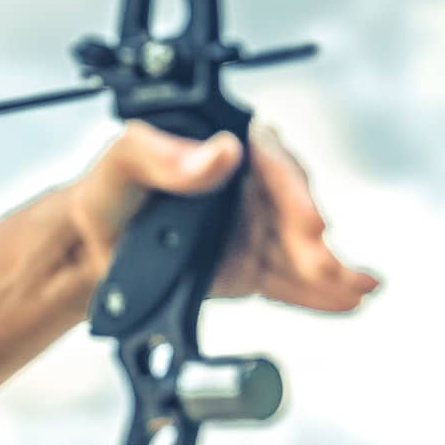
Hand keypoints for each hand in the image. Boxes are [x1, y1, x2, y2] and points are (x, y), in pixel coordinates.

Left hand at [68, 119, 380, 311]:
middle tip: (321, 265)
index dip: (294, 191)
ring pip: (299, 247)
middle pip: (293, 207)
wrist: (91, 248)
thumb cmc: (107, 192)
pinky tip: (348, 299)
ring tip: (353, 288)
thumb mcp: (123, 162)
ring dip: (329, 269)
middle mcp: (248, 183)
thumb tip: (220, 153)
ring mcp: (253, 226)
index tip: (306, 221)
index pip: (272, 161)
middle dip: (312, 240)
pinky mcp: (251, 264)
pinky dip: (317, 292)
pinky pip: (288, 278)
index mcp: (224, 145)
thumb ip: (163, 154)